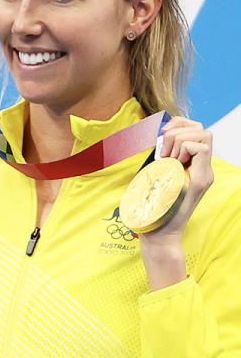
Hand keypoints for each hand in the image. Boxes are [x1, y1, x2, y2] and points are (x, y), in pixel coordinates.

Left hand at [140, 116, 213, 289]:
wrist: (160, 233)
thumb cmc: (153, 207)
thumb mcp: (156, 176)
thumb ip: (161, 160)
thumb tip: (154, 139)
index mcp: (193, 166)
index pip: (198, 131)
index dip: (181, 124)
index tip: (162, 134)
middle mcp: (203, 169)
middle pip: (203, 130)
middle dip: (178, 131)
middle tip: (163, 151)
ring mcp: (204, 174)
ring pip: (204, 136)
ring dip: (179, 141)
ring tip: (167, 159)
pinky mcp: (202, 181)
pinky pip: (202, 149)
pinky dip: (183, 150)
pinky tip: (173, 165)